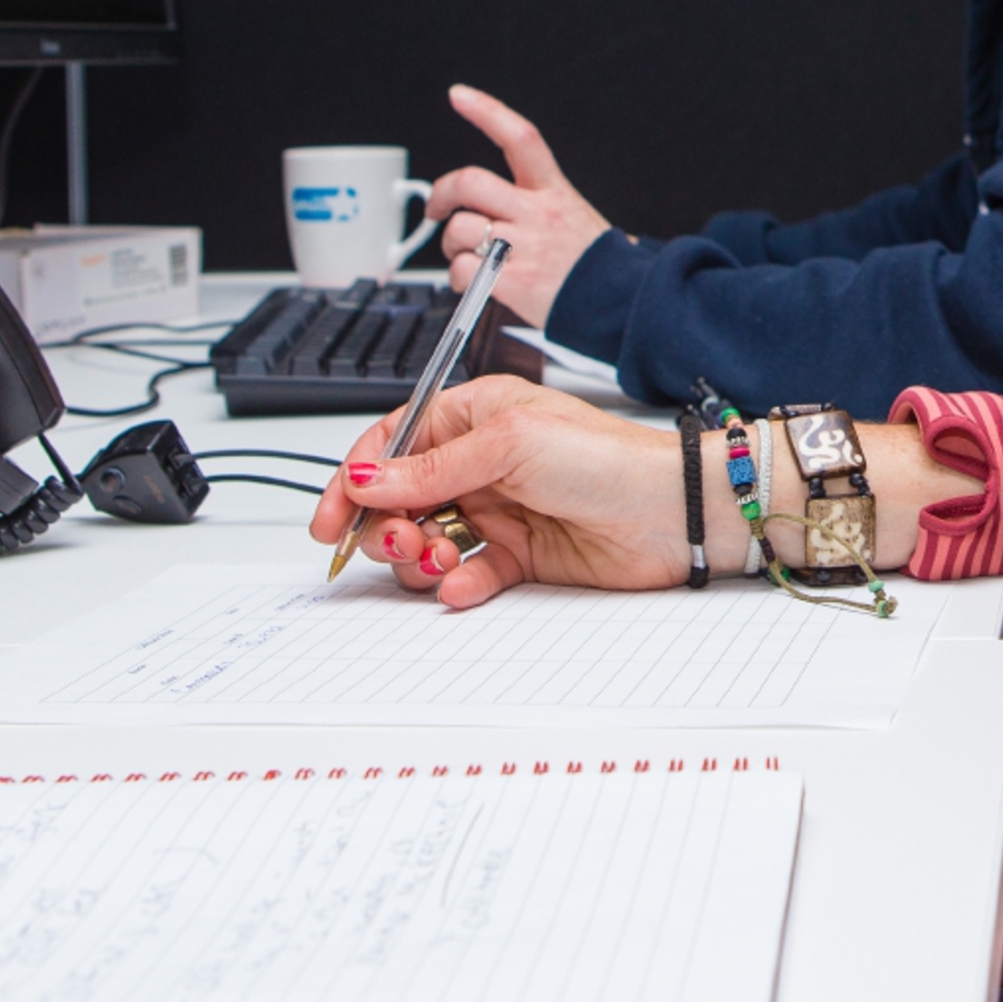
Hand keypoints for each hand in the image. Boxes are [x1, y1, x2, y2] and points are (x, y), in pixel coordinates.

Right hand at [307, 373, 681, 607]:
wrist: (671, 511)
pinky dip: (455, 585)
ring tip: (438, 559)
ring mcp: (498, 510)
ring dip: (417, 557)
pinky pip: (466, 575)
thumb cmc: (605, 457)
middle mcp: (480, 462)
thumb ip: (430, 468)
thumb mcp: (507, 444)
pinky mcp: (519, 555)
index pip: (391, 445)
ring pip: (425, 542)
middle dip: (385, 526)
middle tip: (401, 541)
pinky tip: (462, 585)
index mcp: (472, 416)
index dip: (355, 481)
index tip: (331, 520)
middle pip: (398, 500)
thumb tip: (364, 479)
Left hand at [426, 84, 615, 324]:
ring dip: (452, 245)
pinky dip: (459, 279)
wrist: (623, 304)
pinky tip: (476, 283)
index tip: (459, 96)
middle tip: (437, 209)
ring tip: (469, 257)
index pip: (520, 137)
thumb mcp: (574, 217)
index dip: (486, 111)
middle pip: (470, 182)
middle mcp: (537, 214)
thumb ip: (534, 206)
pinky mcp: (513, 281)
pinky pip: (462, 270)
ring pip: (460, 229)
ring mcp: (524, 246)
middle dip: (442, 193)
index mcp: (553, 192)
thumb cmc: (595, 266)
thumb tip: (485, 208)